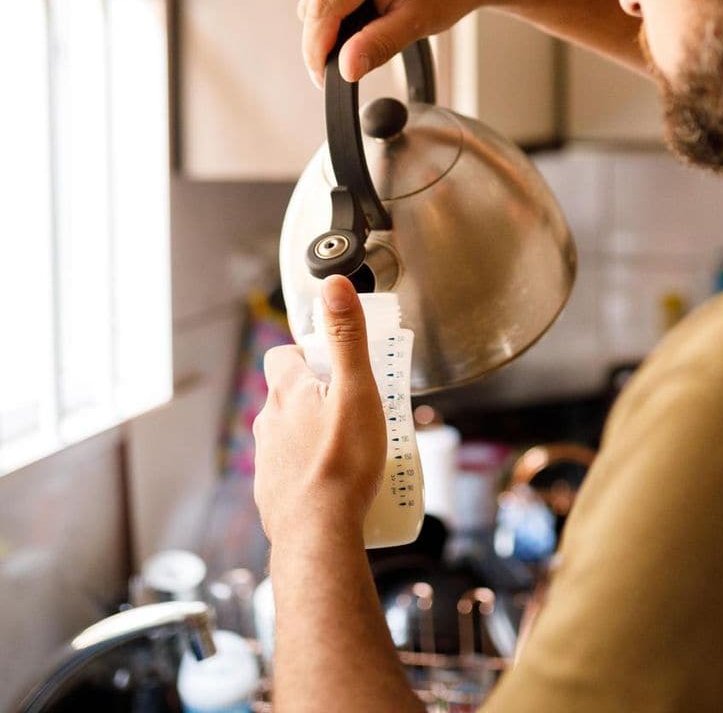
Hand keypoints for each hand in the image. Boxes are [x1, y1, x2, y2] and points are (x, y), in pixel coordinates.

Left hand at [253, 276, 385, 543]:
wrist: (317, 534)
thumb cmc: (342, 463)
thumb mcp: (357, 390)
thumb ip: (347, 336)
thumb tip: (334, 284)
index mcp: (288, 393)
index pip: (284, 355)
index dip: (307, 353)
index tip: (335, 363)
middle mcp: (269, 422)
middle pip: (289, 396)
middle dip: (317, 396)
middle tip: (354, 407)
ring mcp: (267, 460)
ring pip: (288, 433)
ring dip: (313, 433)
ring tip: (350, 447)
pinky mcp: (272, 493)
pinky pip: (291, 470)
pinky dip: (309, 469)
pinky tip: (335, 482)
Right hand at [298, 0, 488, 86]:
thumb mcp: (417, 22)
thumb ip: (378, 45)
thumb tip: (345, 69)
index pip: (323, 7)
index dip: (317, 48)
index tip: (322, 79)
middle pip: (313, 2)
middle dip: (325, 39)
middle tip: (351, 64)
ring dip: (332, 23)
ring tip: (369, 32)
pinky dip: (339, 8)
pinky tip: (366, 15)